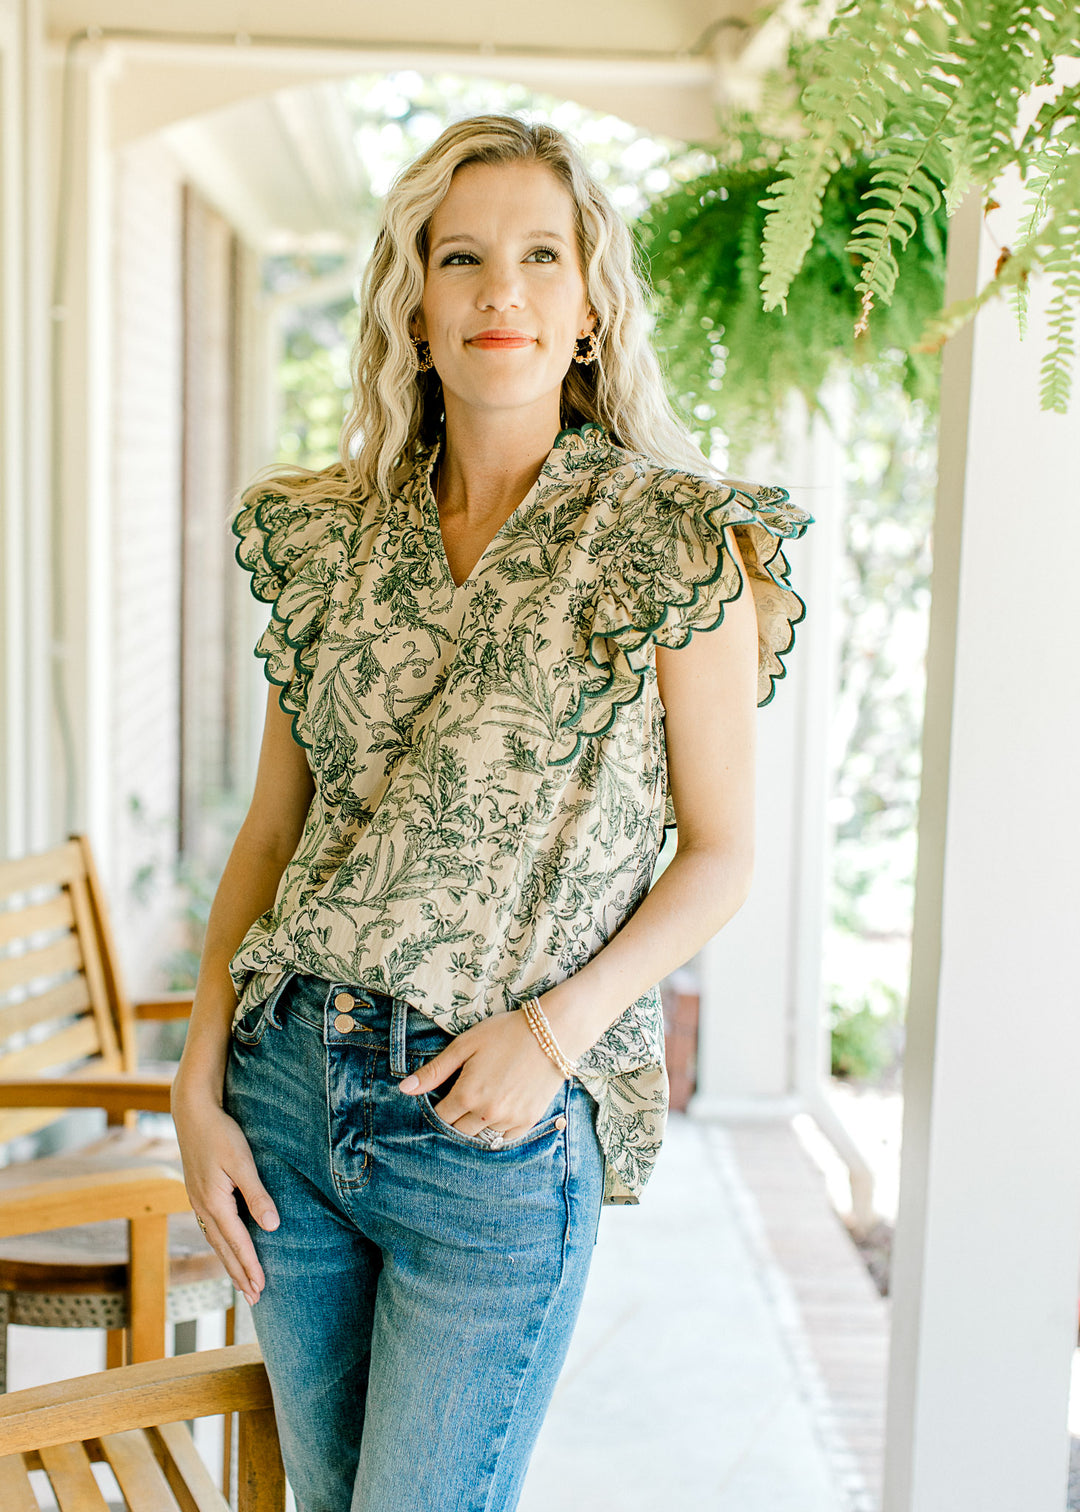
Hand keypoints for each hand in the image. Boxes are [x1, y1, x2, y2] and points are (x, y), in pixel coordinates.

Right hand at [171, 1089, 279, 1306]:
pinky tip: (228, 1248)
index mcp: (214, 1203)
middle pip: (224, 1249)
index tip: (262, 1288)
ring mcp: (198, 1201)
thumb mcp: (242, 1161)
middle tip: (255, 1298)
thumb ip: (257, 1194)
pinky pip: (211, 1228)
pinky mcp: (199, 1193)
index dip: (251, 1266)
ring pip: (216, 1241)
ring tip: (242, 1282)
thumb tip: (271, 1226)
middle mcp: (203, 1207)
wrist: (192, 1112)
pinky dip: (222, 1245)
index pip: (237, 1243)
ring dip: (230, 1263)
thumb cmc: (220, 1133)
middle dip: (239, 1274)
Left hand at [397, 1009, 565, 1142]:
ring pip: (483, 1137)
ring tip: (483, 1103)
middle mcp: (487, 1113)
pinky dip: (498, 1130)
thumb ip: (435, 1071)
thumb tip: (404, 1089)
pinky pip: (506, 1138)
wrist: (551, 1033)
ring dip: (478, 1125)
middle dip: (457, 1118)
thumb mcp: (465, 1045)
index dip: (440, 1107)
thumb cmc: (504, 1033)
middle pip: (460, 1131)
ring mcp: (510, 1119)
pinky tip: (499, 1111)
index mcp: (467, 1095)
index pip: (442, 1117)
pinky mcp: (529, 1120)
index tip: (445, 1096)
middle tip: (464, 1099)